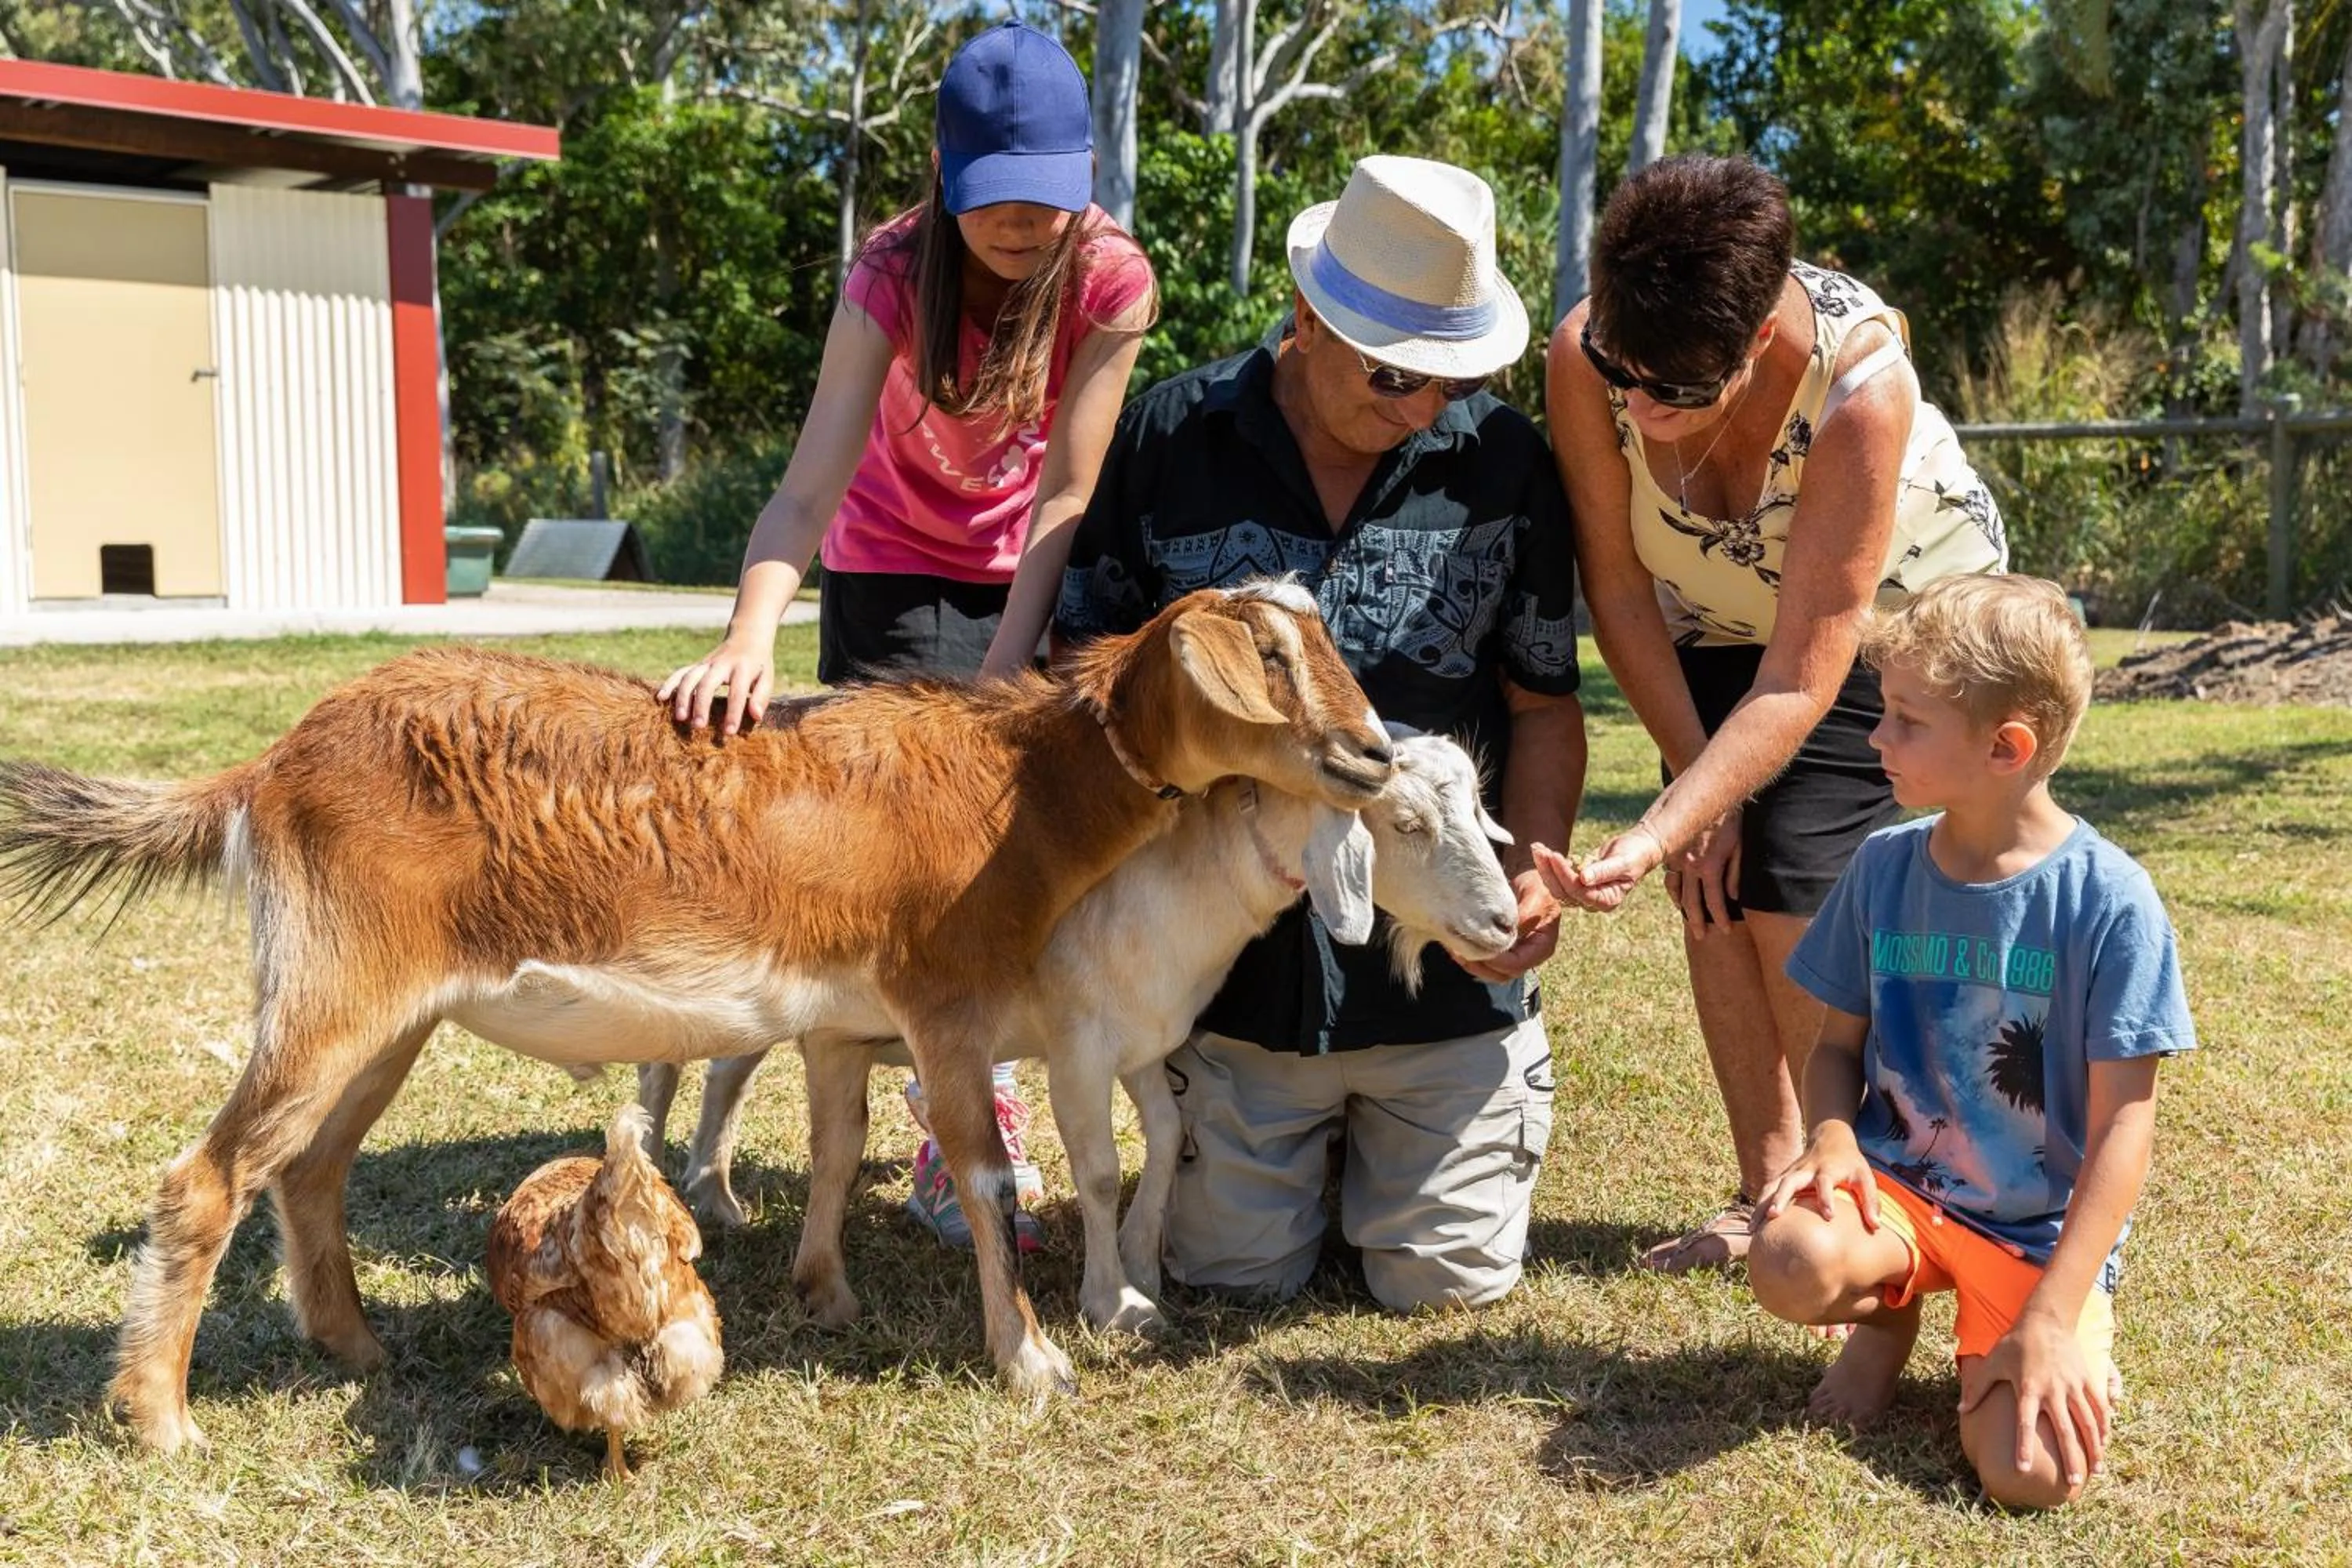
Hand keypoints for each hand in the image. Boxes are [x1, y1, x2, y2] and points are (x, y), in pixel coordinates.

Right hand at [658, 638, 775, 733]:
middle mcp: (721, 665)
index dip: (733, 712)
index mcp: (742, 668)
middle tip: (698, 726)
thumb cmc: (759, 664)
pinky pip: (680, 673)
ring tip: (680, 718)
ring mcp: (706, 664)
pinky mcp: (697, 665)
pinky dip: (669, 683)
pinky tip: (660, 698)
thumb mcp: (766, 677)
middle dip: (701, 705)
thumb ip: (761, 696)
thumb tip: (756, 716)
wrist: (747, 637)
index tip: (729, 732)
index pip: (736, 692)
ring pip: (689, 677)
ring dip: (683, 697)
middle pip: (707, 684)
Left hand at [1459, 869, 1560, 981]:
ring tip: (1456, 952)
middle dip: (1481, 966)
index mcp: (1542, 946)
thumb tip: (1510, 934)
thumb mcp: (1533, 897)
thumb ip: (1524, 917)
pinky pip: (1485, 964)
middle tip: (1461, 952)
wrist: (1526, 877)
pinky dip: (1470, 959)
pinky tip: (1456, 948)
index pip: (1518, 964)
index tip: (1479, 948)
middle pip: (1504, 974)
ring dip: (1473, 966)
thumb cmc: (1533, 885)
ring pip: (1492, 973)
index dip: (1498, 961)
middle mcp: (1529, 956)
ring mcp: (1514, 955)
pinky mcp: (1500, 951)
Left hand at [1531, 823, 1665, 914]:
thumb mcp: (1623, 862)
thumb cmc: (1635, 855)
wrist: (1638, 847)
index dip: (1564, 875)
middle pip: (1563, 891)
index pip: (1579, 892)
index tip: (1555, 856)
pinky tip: (1541, 849)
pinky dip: (1549, 863)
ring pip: (1557, 885)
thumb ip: (1604, 871)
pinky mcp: (1576, 882)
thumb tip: (1583, 878)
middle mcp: (1593, 901)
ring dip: (1545, 867)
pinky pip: (1558, 877)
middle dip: (1550, 870)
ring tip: (1537, 847)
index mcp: (1607, 901)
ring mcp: (1583, 893)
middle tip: (1539, 850)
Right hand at [1667, 807, 1741, 938]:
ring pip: (1676, 889)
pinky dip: (1673, 888)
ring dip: (1682, 906)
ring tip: (1688, 919)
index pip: (1714, 902)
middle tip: (1701, 936)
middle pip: (1692, 902)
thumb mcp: (1739, 845)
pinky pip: (1669, 874)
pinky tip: (1676, 895)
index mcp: (1709, 867)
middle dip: (1698, 921)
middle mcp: (1690, 866)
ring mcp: (1677, 858)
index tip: (1725, 930)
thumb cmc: (1731, 818)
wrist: (1709, 792)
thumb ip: (1735, 873)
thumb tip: (1734, 896)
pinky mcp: (1671, 850)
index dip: (1720, 918)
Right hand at [1757, 1121, 1877, 1228]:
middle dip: (1781, 1198)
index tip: (1829, 1216)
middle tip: (1773, 1216)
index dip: (1827, 1197)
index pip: (1825, 1182)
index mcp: (1828, 1169)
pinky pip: (1767, 1191)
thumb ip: (1871, 1201)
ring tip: (1753, 1230)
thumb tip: (1876, 1227)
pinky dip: (1758, 1206)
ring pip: (1771, 1187)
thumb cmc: (1850, 1163)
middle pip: (1789, 1182)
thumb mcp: (1865, 1178)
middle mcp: (1806, 1170)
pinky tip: (1753, 1226)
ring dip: (1761, 1206)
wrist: (1831, 1138)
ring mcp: (1791, 1172)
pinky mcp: (1783, 1176)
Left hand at [1962, 1309, 2109, 1487]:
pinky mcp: (2088, 1380)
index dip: (2023, 1446)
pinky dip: (2104, 1426)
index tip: (2022, 1469)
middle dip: (2070, 1458)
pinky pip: (2099, 1407)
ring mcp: (2073, 1386)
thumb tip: (1961, 1410)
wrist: (2046, 1319)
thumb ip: (1977, 1387)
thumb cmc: (2016, 1343)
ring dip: (2093, 1448)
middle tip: (2072, 1484)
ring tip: (2096, 1472)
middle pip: (2064, 1431)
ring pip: (2088, 1423)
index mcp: (2028, 1388)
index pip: (2024, 1423)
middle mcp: (2053, 1390)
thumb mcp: (1992, 1362)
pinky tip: (2105, 1444)